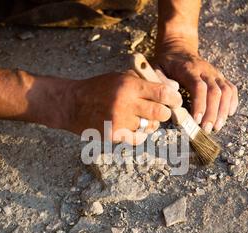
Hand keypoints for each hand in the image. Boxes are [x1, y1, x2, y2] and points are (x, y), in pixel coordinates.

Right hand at [58, 71, 181, 144]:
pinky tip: (133, 127)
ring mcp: (120, 122)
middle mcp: (126, 104)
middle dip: (164, 113)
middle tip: (160, 111)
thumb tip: (173, 91)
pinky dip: (140, 134)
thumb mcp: (120, 77)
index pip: (163, 94)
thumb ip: (145, 83)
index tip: (176, 101)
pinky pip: (138, 139)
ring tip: (139, 118)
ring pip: (150, 127)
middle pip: (161, 113)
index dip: (174, 99)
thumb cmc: (98, 88)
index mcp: (129, 86)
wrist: (71, 104)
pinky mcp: (114, 135)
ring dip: (149, 124)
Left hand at [155, 43, 237, 132]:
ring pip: (226, 91)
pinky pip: (231, 89)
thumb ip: (161, 81)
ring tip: (217, 127)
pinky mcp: (220, 77)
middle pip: (215, 92)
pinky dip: (232, 102)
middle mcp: (205, 70)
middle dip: (212, 113)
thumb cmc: (165, 64)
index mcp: (188, 69)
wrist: (178, 49)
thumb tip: (172, 94)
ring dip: (223, 111)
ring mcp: (215, 73)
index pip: (199, 87)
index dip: (199, 104)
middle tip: (206, 129)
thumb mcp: (156, 68)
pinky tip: (229, 115)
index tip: (196, 120)